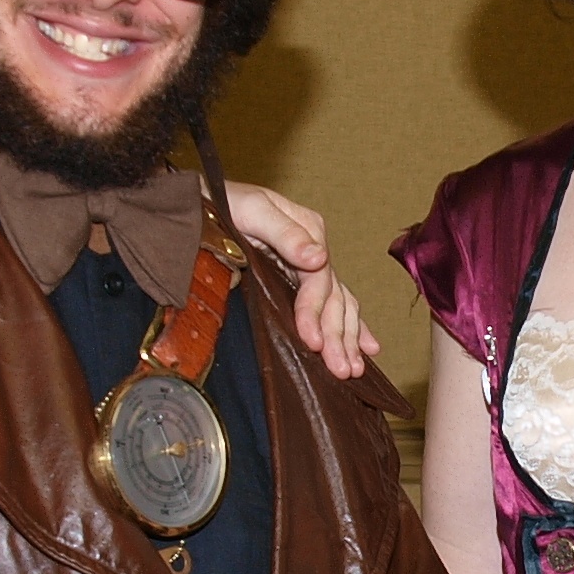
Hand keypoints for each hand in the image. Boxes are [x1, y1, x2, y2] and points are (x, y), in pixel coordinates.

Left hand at [228, 181, 378, 381]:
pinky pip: (336, 304)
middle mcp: (316, 250)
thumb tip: (318, 258)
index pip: (319, 280)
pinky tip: (368, 348)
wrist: (205, 204)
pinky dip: (353, 326)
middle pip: (334, 297)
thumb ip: (285, 233)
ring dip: (349, 338)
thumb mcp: (252, 210)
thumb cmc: (224, 204)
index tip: (313, 341)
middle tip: (341, 370)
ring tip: (354, 369)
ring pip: (340, 304)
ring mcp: (312, 266)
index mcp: (309, 231)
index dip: (316, 312)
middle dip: (338, 336)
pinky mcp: (302, 279)